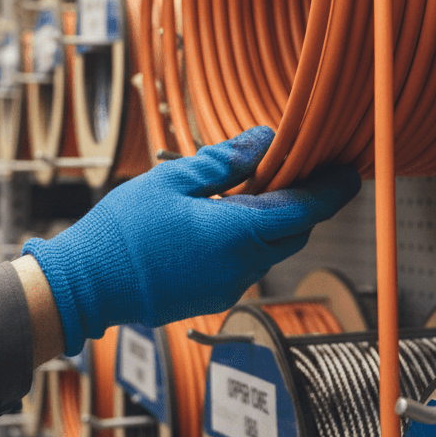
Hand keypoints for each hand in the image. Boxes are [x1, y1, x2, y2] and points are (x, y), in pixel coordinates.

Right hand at [22, 127, 361, 353]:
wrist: (85, 285)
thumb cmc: (123, 229)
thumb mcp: (173, 179)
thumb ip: (225, 161)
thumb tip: (266, 140)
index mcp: (235, 234)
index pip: (303, 210)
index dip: (332, 190)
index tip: (350, 172)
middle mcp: (241, 267)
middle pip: (293, 232)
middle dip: (303, 203)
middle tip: (298, 170)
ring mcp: (227, 287)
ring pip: (271, 249)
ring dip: (273, 221)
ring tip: (252, 188)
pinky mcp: (212, 295)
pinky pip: (247, 264)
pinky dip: (249, 239)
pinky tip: (223, 217)